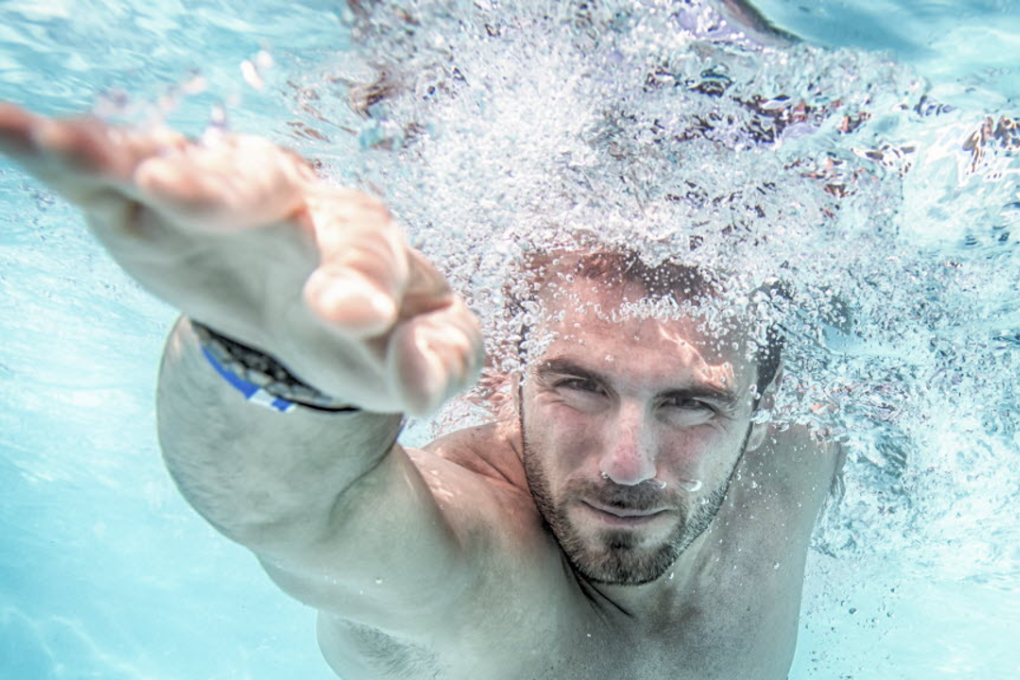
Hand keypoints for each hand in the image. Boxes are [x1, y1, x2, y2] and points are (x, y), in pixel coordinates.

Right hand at [0, 104, 483, 414]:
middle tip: (174, 192)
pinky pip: (111, 167)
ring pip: (182, 161)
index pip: (368, 250)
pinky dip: (64, 151)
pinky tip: (15, 133)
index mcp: (365, 242)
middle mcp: (294, 203)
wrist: (309, 316)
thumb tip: (420, 382)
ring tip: (72, 152)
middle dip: (223, 188)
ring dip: (132, 155)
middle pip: (264, 182)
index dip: (358, 278)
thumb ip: (437, 364)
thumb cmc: (371, 335)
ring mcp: (224, 196)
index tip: (348, 315)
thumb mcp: (420, 355)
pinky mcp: (155, 206)